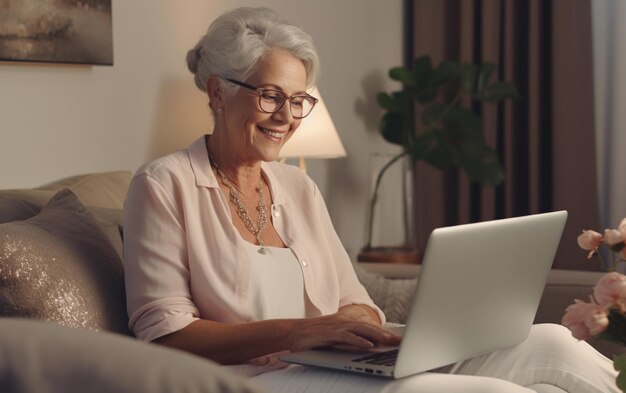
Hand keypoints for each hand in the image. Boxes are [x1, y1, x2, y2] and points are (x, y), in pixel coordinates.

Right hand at [286, 312, 400, 352]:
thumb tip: (368, 346)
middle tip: (401, 341)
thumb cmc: (313, 337)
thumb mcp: (334, 337)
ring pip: (361, 329)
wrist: (292, 332)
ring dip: (378, 335)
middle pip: (369, 326)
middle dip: (386, 333)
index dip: (384, 331)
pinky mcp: (329, 333)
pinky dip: (358, 340)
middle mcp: (343, 322)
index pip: (369, 326)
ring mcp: (336, 326)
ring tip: (390, 341)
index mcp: (346, 322)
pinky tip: (368, 345)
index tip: (399, 338)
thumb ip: (350, 339)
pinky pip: (347, 336)